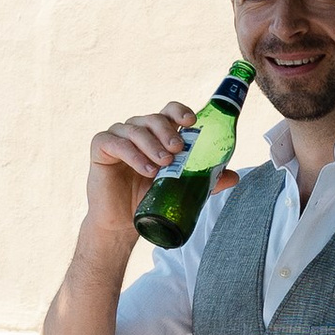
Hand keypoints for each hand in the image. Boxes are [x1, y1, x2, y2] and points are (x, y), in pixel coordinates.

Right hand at [84, 105, 196, 235]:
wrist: (121, 222)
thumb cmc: (150, 199)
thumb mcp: (180, 188)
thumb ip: (204, 180)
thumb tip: (234, 176)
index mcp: (156, 133)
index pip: (169, 112)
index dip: (179, 111)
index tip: (192, 122)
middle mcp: (137, 130)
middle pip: (154, 118)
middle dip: (168, 131)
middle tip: (178, 149)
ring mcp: (118, 136)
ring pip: (136, 130)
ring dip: (152, 145)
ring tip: (164, 165)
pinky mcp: (101, 147)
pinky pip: (116, 143)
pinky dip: (133, 155)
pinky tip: (146, 170)